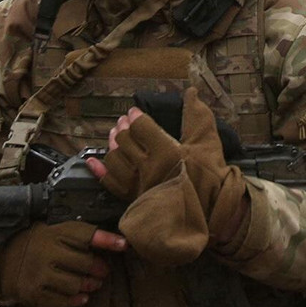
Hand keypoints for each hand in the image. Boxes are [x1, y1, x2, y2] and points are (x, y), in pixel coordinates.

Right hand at [0, 222, 124, 306]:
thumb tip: (118, 242)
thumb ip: (81, 236)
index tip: (124, 245)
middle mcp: (46, 254)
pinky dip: (74, 300)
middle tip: (103, 272)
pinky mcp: (33, 294)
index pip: (86, 236)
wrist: (3, 259)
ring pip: (75, 285)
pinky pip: (61, 301)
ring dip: (89, 286)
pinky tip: (80, 296)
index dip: (108, 240)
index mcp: (54, 234)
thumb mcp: (57, 232)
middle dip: (99, 269)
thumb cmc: (39, 243)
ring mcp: (39, 275)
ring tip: (93, 285)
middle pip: (85, 263)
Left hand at [95, 89, 249, 264]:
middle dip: (122, 127)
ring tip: (114, 137)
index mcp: (166, 151)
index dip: (135, 116)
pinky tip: (94, 160)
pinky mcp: (133, 199)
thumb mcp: (209, 143)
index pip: (141, 127)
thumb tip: (191, 91)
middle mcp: (147, 167)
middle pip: (124, 141)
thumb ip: (198, 116)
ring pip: (114, 159)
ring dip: (112, 145)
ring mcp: (138, 184)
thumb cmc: (211, 178)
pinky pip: (110, 183)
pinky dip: (100, 170)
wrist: (208, 215)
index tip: (134, 112)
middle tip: (124, 122)